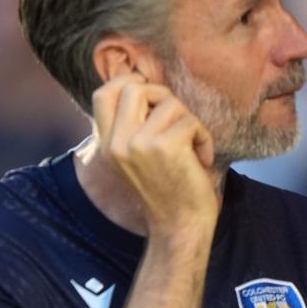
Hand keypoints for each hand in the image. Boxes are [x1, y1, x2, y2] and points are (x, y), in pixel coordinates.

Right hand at [92, 73, 218, 234]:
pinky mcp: (165, 146)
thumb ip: (130, 126)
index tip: (146, 89)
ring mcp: (138, 144)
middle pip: (134, 88)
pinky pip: (190, 121)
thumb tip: (141, 85)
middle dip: (161, 94)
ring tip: (190, 145)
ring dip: (188, 120)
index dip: (125, 81)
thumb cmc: (164, 189)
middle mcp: (116, 143)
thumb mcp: (133, 157)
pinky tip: (200, 158)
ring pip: (169, 102)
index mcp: (106, 145)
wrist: (179, 226)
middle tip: (175, 117)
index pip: (102, 94)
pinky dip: (203, 137)